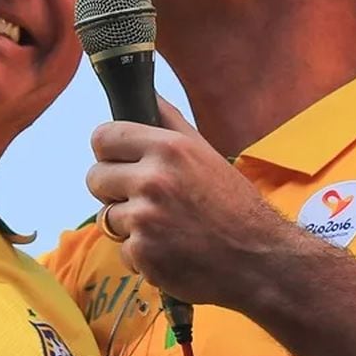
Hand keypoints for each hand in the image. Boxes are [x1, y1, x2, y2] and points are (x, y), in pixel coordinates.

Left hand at [85, 97, 296, 306]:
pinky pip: (122, 250)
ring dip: (129, 226)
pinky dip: (142, 255)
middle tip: (145, 199)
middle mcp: (153, 180)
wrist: (259, 259)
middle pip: (95, 177)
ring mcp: (145, 219)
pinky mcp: (143, 254)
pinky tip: (171, 251)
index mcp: (168, 149)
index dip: (108, 150)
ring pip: (107, 217)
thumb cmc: (235, 205)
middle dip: (113, 190)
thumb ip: (170, 122)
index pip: (103, 137)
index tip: (119, 161)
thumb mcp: (206, 153)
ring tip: (166, 227)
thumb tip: (147, 96)